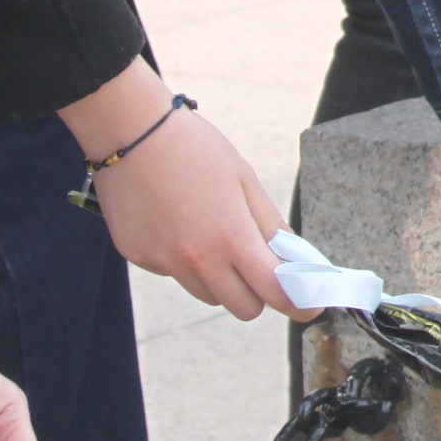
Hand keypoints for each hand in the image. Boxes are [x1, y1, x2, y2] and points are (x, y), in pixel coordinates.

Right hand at [57, 62, 299, 321]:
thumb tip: (292, 257)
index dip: (298, 303)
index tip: (310, 307)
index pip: (272, 291)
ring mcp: (164, 262)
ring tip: (216, 236)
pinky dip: (186, 262)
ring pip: (207, 295)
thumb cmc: (195, 150)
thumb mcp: (244, 180)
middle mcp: (196, 259)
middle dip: (258, 294)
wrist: (131, 133)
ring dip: (221, 280)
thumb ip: (270, 225)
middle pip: (241, 307)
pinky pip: (175, 274)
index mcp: (230, 237)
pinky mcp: (139, 258)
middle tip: (262, 268)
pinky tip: (180, 224)